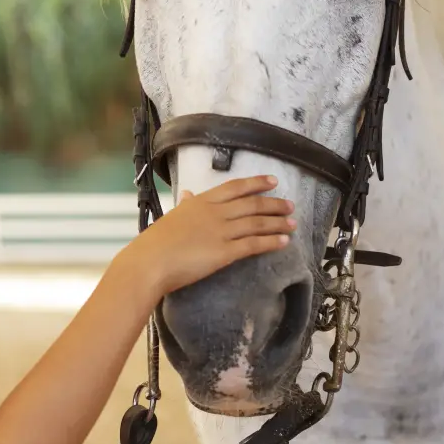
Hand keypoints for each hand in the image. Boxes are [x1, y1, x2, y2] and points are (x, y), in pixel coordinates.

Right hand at [130, 175, 294, 298]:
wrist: (150, 262)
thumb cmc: (156, 242)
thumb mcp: (172, 216)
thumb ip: (186, 205)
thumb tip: (189, 194)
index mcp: (201, 201)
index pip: (235, 187)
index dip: (256, 183)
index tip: (273, 181)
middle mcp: (215, 212)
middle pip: (252, 204)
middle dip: (274, 204)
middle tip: (290, 205)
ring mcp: (221, 232)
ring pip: (257, 223)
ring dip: (278, 222)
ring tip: (293, 223)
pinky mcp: (225, 252)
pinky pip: (254, 244)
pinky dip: (271, 241)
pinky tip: (284, 241)